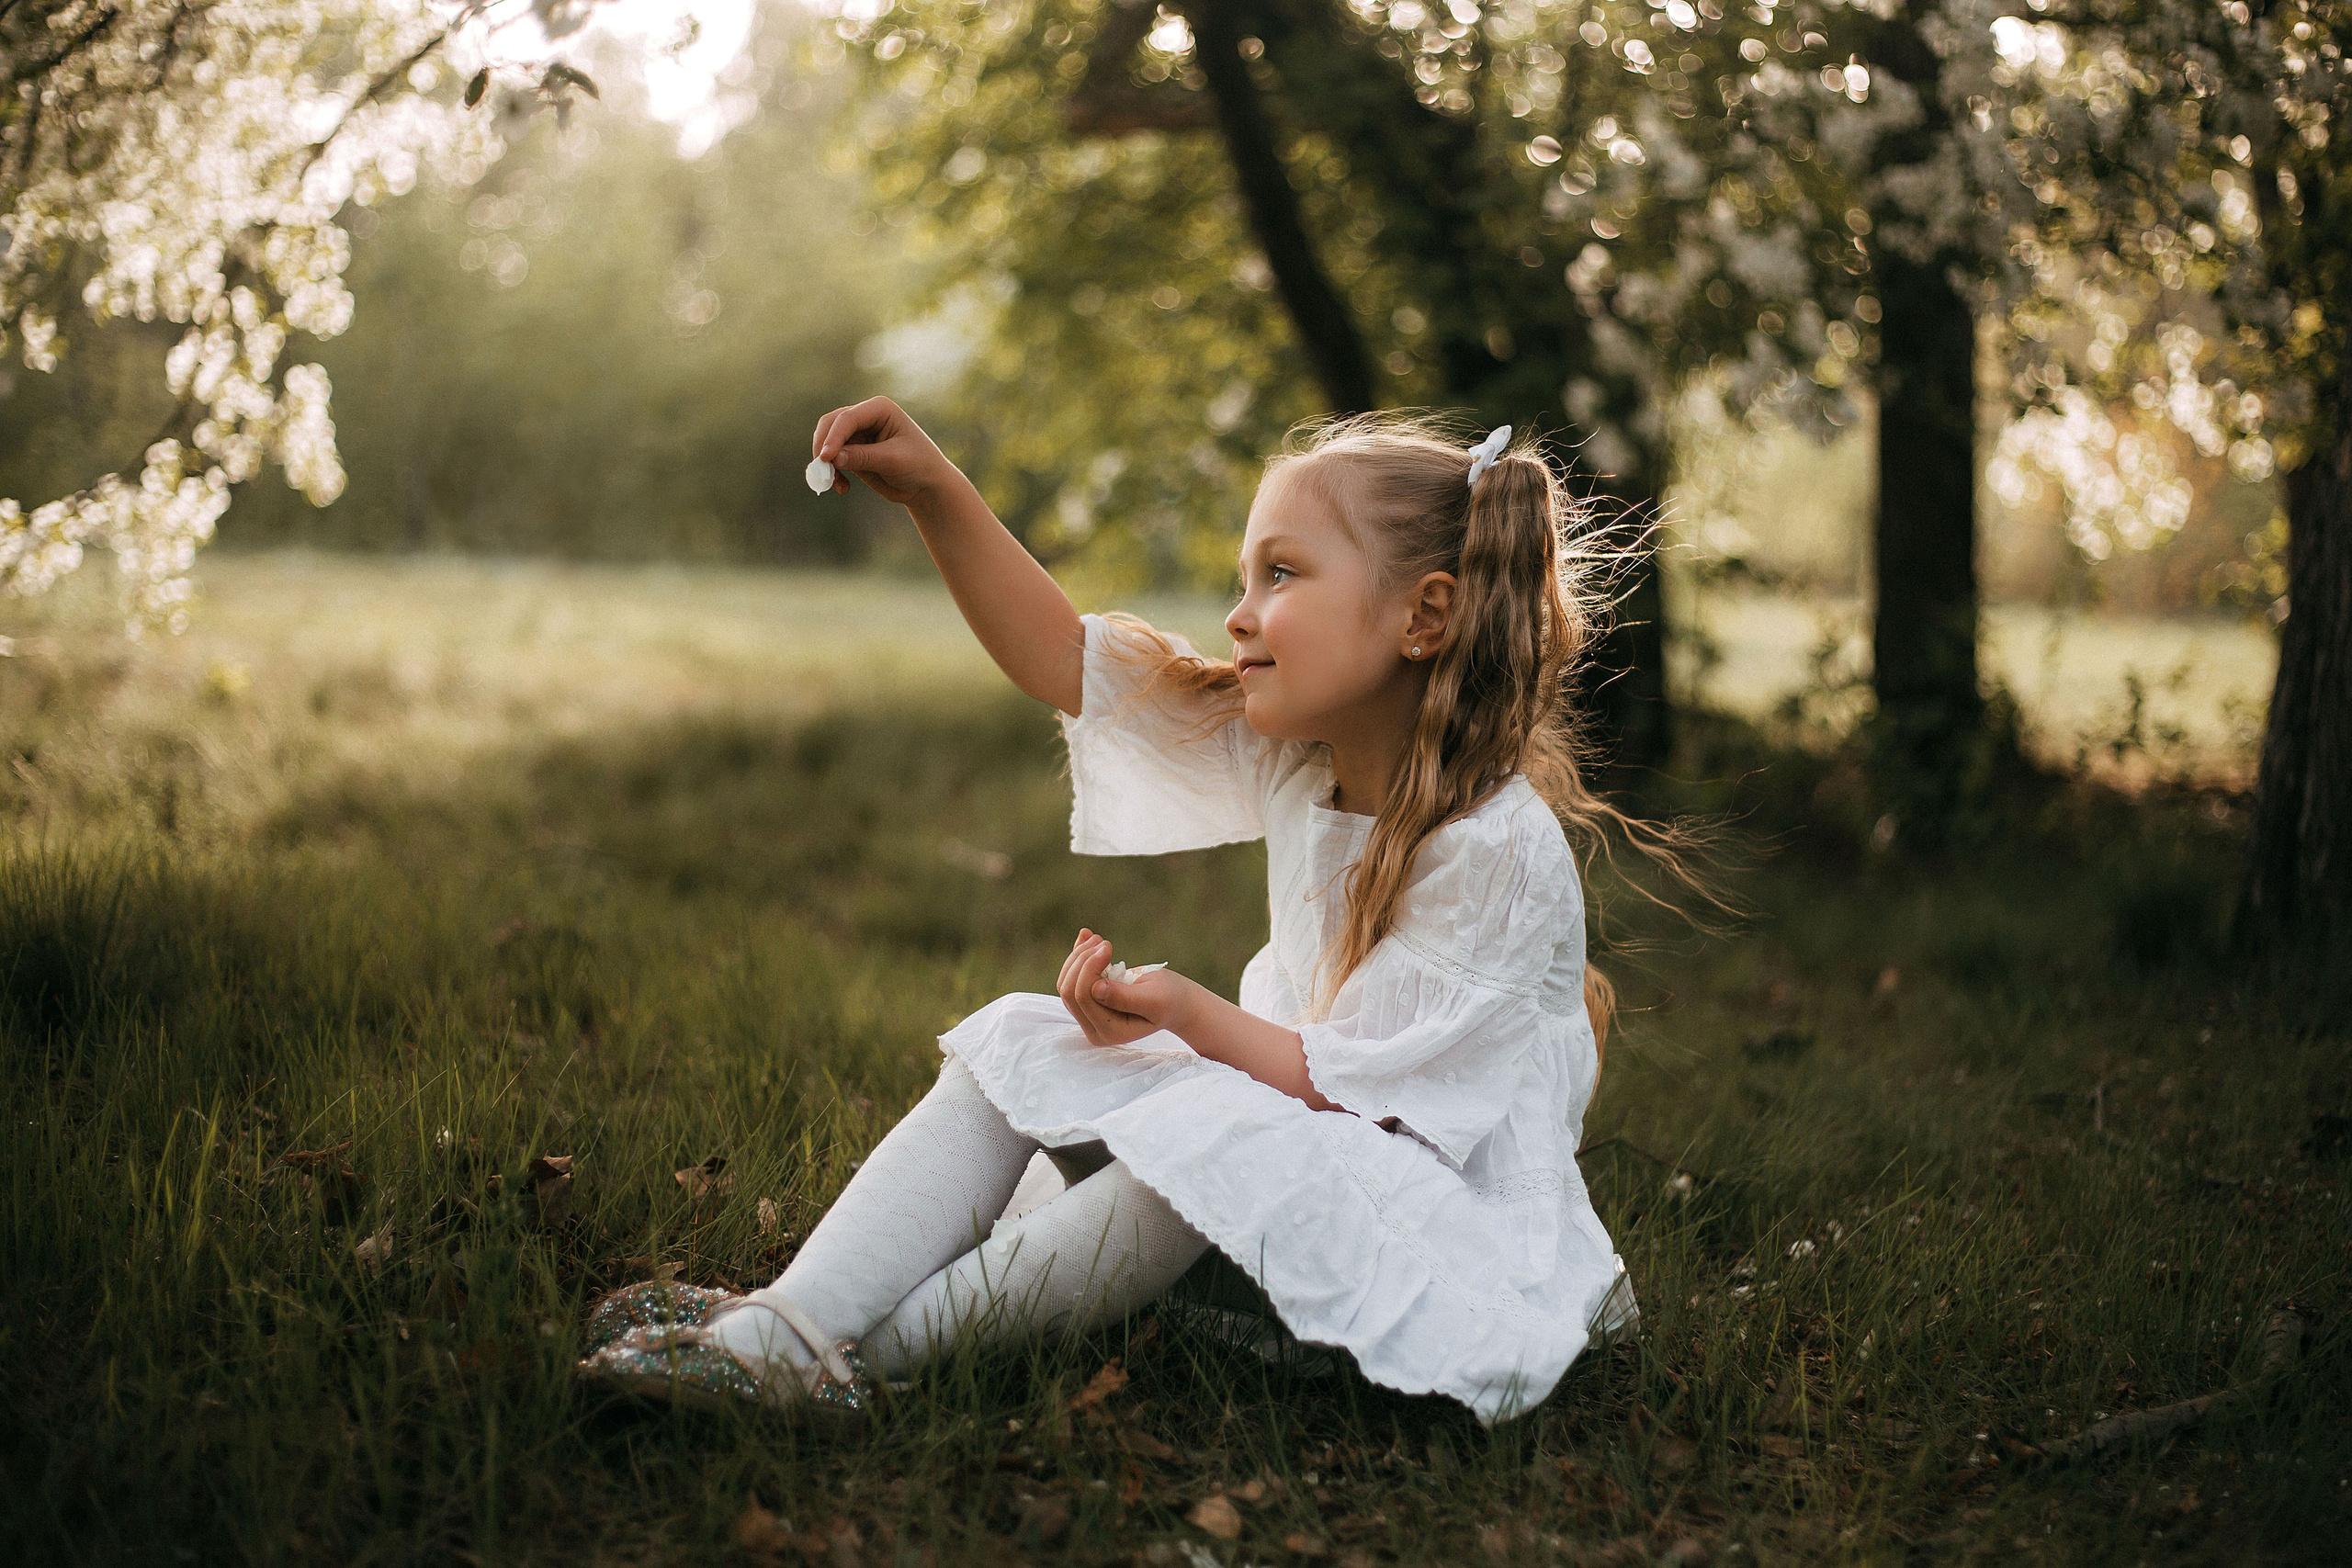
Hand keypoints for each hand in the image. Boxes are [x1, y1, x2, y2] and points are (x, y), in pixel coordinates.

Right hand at [812, 396, 961, 505]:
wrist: (927, 485)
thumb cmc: (919, 466)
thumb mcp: (893, 461)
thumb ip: (863, 457)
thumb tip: (832, 458)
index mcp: (879, 408)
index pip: (848, 418)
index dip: (834, 437)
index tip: (826, 459)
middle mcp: (865, 416)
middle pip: (831, 424)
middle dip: (824, 447)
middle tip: (823, 471)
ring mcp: (857, 433)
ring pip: (827, 440)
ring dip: (825, 462)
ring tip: (834, 483)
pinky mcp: (852, 451)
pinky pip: (832, 458)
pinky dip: (831, 472)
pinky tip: (842, 487)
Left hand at [1056, 928, 1200, 1046]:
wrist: (1175, 1001)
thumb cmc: (1168, 999)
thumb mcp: (1153, 998)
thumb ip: (1124, 998)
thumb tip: (1096, 988)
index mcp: (1110, 1032)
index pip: (1083, 997)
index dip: (1089, 967)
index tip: (1108, 945)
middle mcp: (1094, 1029)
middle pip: (1070, 991)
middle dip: (1081, 961)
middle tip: (1103, 941)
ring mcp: (1089, 1017)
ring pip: (1067, 984)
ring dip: (1078, 957)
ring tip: (1097, 939)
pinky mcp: (1089, 1004)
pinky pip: (1072, 979)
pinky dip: (1077, 957)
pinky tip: (1085, 936)